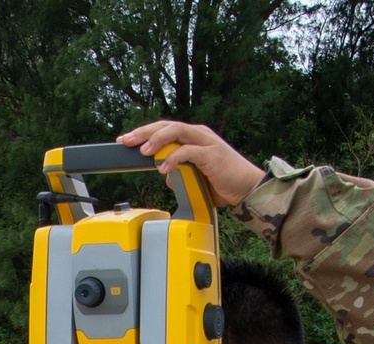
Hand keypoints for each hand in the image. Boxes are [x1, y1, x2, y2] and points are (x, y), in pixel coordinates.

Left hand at [116, 121, 263, 208]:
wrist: (248, 188)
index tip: (126, 141)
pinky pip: (187, 152)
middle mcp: (198, 135)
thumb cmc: (225, 183)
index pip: (164, 130)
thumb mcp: (197, 179)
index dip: (144, 134)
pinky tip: (163, 168)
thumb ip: (182, 174)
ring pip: (175, 131)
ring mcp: (205, 142)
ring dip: (157, 140)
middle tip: (126, 141)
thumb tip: (168, 176)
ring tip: (143, 151)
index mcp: (193, 138)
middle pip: (165, 126)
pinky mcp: (211, 154)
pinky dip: (173, 159)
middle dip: (143, 132)